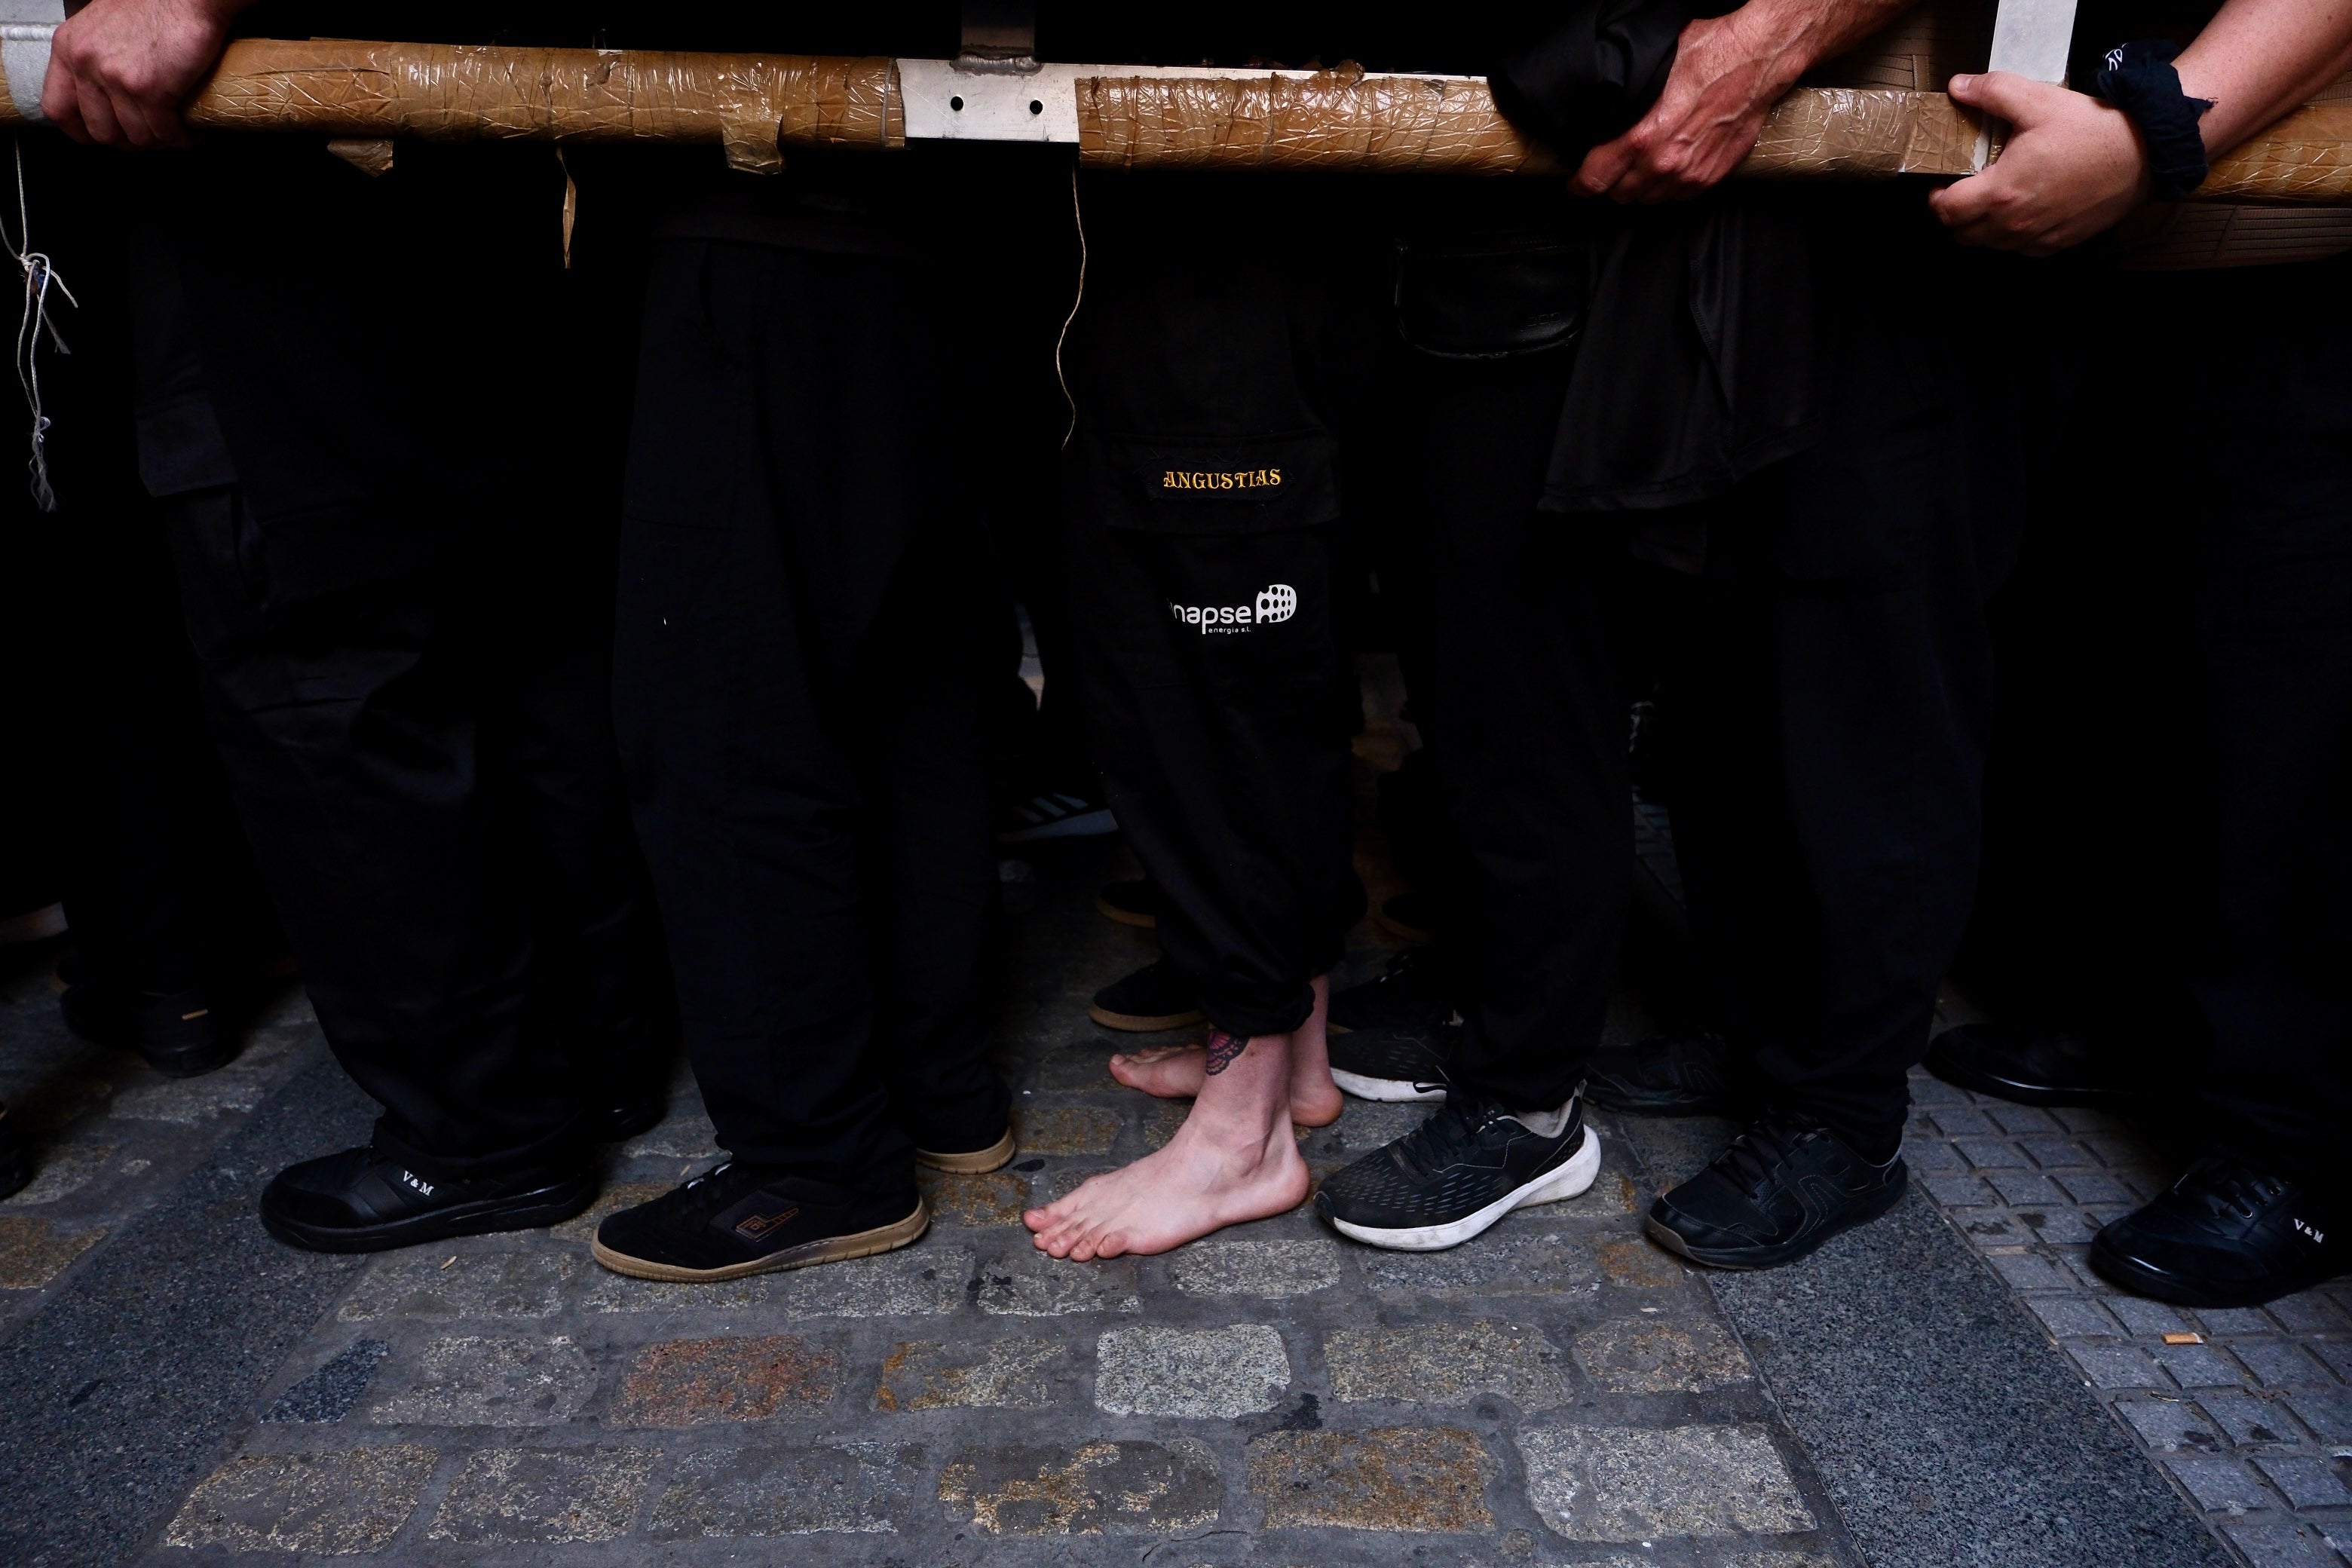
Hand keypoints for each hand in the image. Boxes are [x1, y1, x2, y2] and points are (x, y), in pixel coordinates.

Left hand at [41, 0, 248, 148]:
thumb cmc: (154, 4)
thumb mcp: (103, 26)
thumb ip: (96, 56)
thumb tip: (105, 90)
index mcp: (70, 47)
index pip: (58, 107)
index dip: (81, 130)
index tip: (101, 134)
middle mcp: (86, 63)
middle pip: (100, 130)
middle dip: (129, 140)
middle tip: (148, 134)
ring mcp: (116, 78)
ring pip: (136, 136)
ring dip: (159, 140)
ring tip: (174, 132)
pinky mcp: (150, 90)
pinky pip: (164, 132)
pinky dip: (181, 138)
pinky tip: (190, 132)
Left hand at [1573, 6, 1809, 201]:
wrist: (1756, 62)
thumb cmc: (1706, 56)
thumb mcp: (1651, 75)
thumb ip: (1624, 105)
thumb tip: (1602, 115)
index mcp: (1642, 139)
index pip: (1594, 179)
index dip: (1579, 184)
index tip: (1576, 182)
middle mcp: (1663, 164)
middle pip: (1620, 195)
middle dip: (1611, 184)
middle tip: (1611, 169)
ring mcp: (1688, 175)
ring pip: (1648, 199)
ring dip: (1640, 188)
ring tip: (1640, 168)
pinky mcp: (1711, 177)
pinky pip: (1677, 197)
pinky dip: (1668, 187)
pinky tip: (1668, 168)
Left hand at [1929, 72, 2154, 252]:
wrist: (2145, 153)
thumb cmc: (2093, 129)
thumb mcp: (2038, 100)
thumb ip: (1993, 92)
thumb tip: (1959, 86)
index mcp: (2001, 193)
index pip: (1945, 211)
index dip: (1937, 196)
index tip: (1945, 181)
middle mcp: (2015, 224)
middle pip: (1962, 234)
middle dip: (1956, 213)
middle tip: (1967, 189)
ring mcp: (2038, 238)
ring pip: (1990, 245)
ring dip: (1983, 226)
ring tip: (1995, 197)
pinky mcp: (2059, 243)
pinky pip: (2021, 250)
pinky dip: (2013, 235)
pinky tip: (2024, 209)